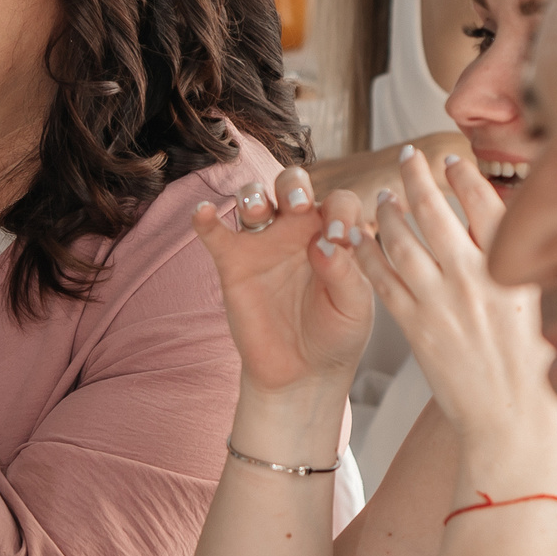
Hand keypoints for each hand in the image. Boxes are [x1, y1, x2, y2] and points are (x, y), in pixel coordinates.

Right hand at [192, 166, 377, 394]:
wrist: (301, 372)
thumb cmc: (335, 334)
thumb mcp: (354, 309)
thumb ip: (345, 275)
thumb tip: (324, 244)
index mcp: (333, 234)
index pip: (339, 202)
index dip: (341, 211)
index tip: (340, 238)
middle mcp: (297, 230)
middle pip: (292, 184)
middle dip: (293, 185)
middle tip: (298, 205)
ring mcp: (263, 243)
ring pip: (253, 198)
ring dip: (253, 195)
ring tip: (257, 212)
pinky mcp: (233, 262)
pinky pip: (215, 233)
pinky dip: (204, 219)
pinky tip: (202, 213)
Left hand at [347, 148, 556, 479]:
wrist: (513, 419)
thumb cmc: (537, 367)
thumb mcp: (545, 305)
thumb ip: (525, 265)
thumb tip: (517, 228)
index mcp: (513, 271)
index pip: (485, 205)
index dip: (463, 176)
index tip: (450, 160)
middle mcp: (474, 281)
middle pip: (435, 213)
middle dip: (416, 178)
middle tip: (405, 157)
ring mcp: (441, 304)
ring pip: (402, 242)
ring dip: (388, 213)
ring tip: (382, 196)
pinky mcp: (416, 328)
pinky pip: (383, 280)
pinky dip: (368, 254)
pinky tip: (360, 238)